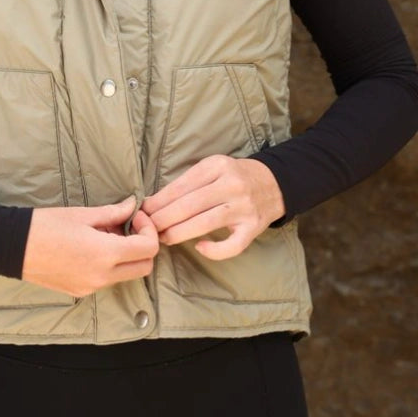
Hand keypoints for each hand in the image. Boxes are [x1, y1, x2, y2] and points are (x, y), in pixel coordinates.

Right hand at [22, 196, 159, 297]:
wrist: (13, 247)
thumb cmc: (46, 225)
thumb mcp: (82, 214)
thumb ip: (113, 213)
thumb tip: (133, 206)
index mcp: (105, 255)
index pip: (148, 249)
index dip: (148, 229)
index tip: (135, 216)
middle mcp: (102, 277)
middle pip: (144, 267)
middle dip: (143, 245)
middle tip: (126, 226)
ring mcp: (91, 288)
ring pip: (126, 274)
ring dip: (126, 255)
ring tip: (104, 233)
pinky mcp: (80, 291)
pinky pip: (107, 279)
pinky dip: (109, 264)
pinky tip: (91, 246)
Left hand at [141, 155, 284, 260]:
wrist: (273, 182)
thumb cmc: (234, 176)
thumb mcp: (213, 168)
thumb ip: (190, 182)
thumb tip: (155, 202)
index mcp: (217, 166)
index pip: (182, 186)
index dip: (160, 200)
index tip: (144, 211)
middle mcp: (231, 185)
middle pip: (190, 204)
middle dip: (164, 218)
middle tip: (148, 228)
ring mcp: (244, 207)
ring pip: (205, 223)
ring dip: (179, 232)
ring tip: (163, 237)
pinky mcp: (254, 228)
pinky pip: (232, 245)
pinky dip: (214, 250)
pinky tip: (199, 248)